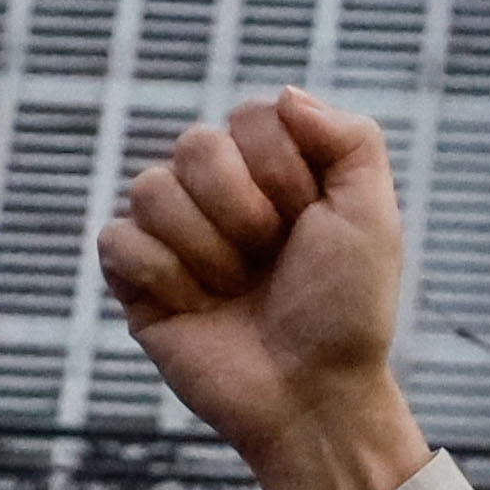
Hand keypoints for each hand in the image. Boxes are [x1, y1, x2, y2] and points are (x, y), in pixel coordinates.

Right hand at [100, 87, 431, 489]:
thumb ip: (350, 138)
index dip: (283, 172)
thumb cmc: (347, 310)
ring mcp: (173, 234)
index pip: (250, 117)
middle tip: (270, 259)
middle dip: (244, 209)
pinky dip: (164, 277)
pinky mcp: (135, 279)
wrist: (313, 394)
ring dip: (207, 248)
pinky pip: (117, 239)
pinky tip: (195, 307)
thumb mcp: (372, 215)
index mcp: (271, 170)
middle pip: (195, 144)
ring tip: (234, 290)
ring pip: (150, 187)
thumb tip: (286, 94)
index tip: (310, 223)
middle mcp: (217, 194)